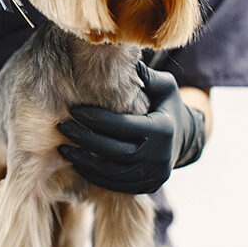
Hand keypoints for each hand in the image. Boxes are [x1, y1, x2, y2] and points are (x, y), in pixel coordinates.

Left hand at [57, 63, 206, 193]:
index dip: (96, 118)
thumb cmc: (166, 106)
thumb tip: (122, 60)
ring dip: (84, 162)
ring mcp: (153, 175)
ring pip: (112, 173)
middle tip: (63, 127)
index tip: (74, 110)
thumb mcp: (164, 86)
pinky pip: (116, 185)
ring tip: (63, 149)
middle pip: (114, 151)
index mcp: (162, 129)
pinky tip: (77, 163)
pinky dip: (94, 176)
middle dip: (85, 139)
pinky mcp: (147, 187)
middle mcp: (159, 156)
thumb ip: (146, 76)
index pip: (123, 125)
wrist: (185, 139)